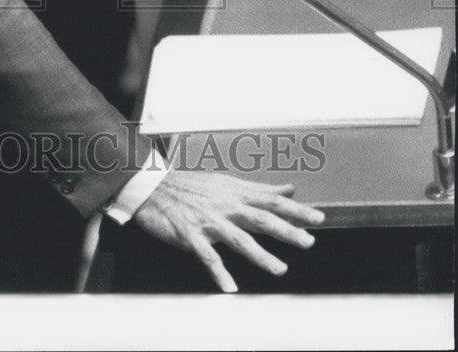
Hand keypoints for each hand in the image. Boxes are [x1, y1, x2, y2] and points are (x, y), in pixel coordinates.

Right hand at [133, 170, 323, 292]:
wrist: (152, 186)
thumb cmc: (190, 185)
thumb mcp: (227, 182)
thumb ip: (260, 190)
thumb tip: (289, 189)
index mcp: (235, 193)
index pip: (271, 201)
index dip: (295, 210)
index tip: (319, 218)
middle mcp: (225, 206)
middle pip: (260, 218)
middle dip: (286, 231)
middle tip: (308, 241)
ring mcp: (208, 221)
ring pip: (237, 238)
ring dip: (260, 255)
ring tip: (279, 269)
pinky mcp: (190, 235)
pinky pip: (206, 256)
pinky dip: (218, 272)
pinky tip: (229, 288)